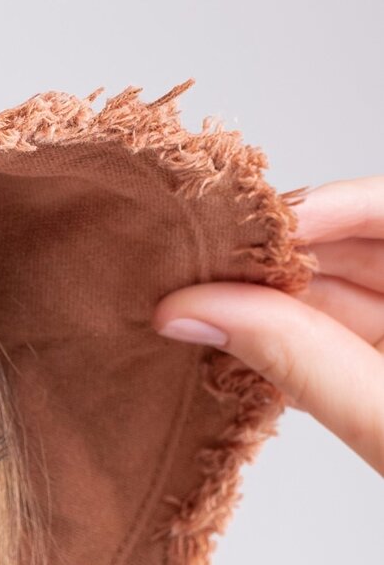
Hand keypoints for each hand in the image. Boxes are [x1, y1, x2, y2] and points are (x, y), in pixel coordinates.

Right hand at [152, 174, 383, 477]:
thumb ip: (297, 356)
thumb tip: (198, 308)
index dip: (318, 207)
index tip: (239, 231)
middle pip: (367, 248)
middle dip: (285, 258)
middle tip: (201, 273)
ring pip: (353, 299)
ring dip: (281, 306)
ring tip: (209, 313)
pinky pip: (353, 349)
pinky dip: (302, 350)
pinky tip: (250, 355)